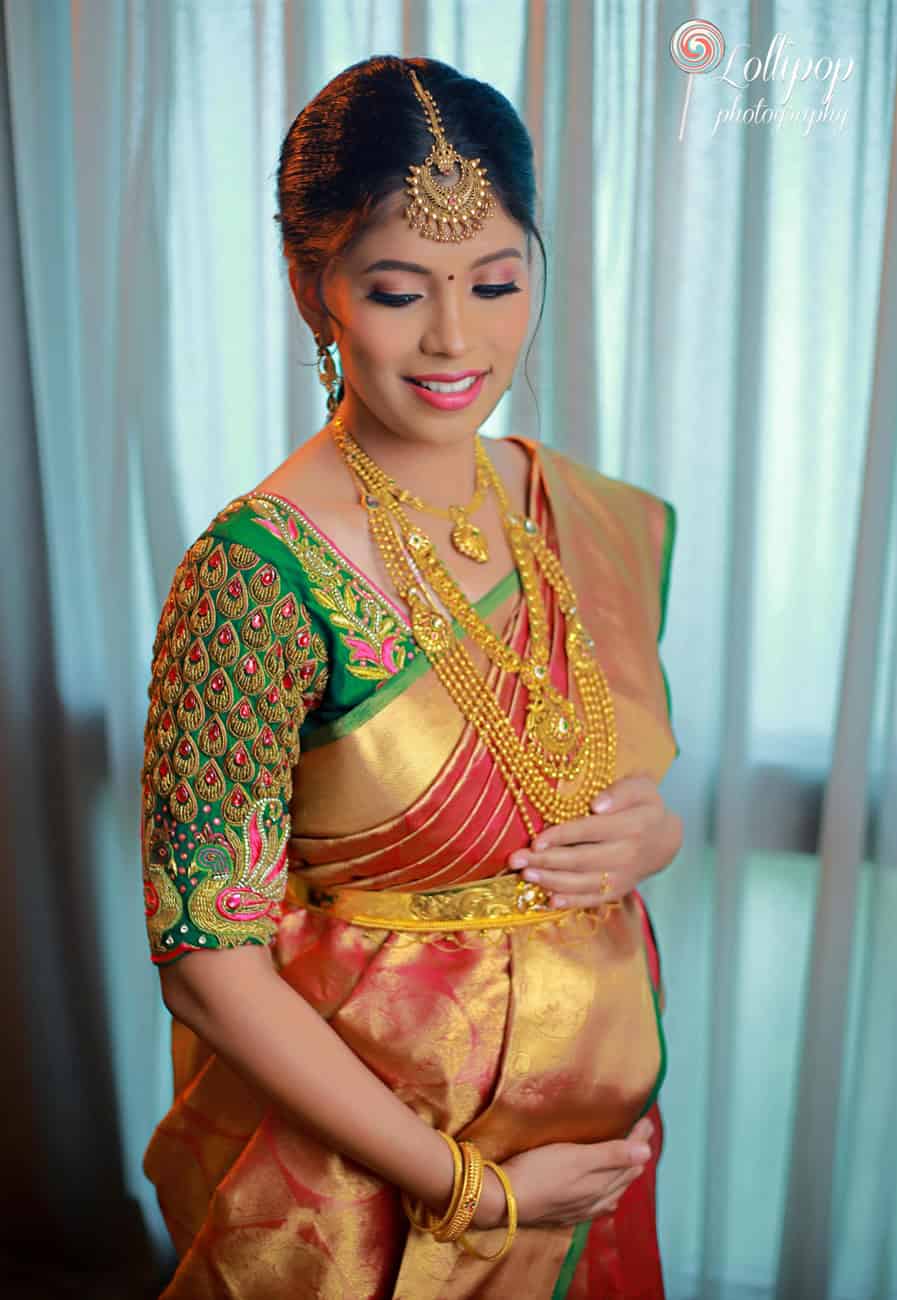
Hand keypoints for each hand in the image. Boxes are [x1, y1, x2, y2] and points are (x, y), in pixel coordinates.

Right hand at [472, 1116, 655, 1228]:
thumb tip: (648, 1152)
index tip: (646, 1119)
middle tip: (639, 1133)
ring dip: (622, 1174)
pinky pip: (598, 1204)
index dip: (639, 1139)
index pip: (630, 1160)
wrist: (503, 1200)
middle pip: (624, 1177)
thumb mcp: (576, 1158)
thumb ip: (611, 1155)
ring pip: (612, 1191)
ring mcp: (581, 1209)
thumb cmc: (538, 1171)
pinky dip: (607, 1192)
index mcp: (601, 1184)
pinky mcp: (565, 1214)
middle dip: (634, 1154)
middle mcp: (596, 1200)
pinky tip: (603, 1193)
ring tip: (626, 1159)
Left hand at [507, 774, 681, 907]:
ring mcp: (623, 876)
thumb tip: (597, 805)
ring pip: (583, 882)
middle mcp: (627, 854)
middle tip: (516, 860)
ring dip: (551, 881)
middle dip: (545, 862)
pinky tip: (549, 900)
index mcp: (632, 826)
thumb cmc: (645, 807)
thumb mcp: (642, 787)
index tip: (535, 841)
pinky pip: (592, 899)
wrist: (665, 840)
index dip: (561, 837)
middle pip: (581, 860)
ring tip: (526, 876)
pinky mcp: (618, 891)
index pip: (589, 831)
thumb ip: (621, 792)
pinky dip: (571, 902)